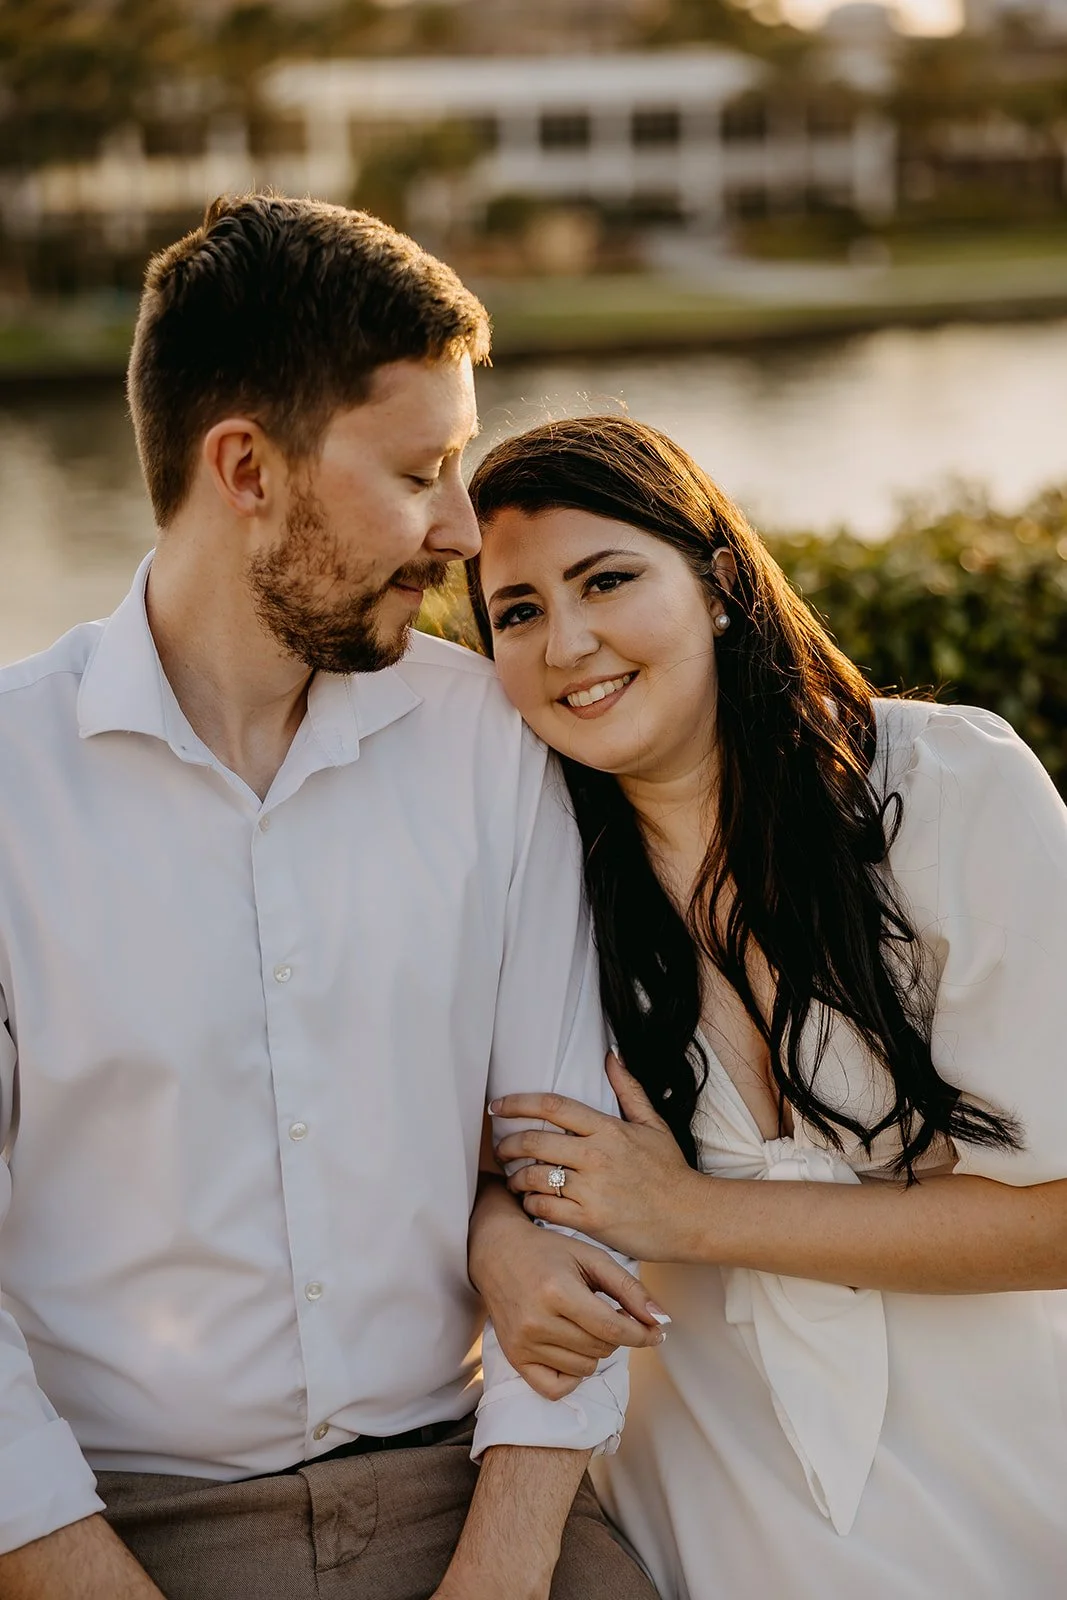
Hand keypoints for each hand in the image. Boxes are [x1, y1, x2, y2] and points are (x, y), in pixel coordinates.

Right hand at [470, 1176, 668, 1398]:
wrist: (497, 1253)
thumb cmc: (548, 1252)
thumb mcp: (592, 1257)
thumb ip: (629, 1288)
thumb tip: (661, 1320)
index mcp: (558, 1291)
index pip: (613, 1328)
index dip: (643, 1334)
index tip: (657, 1332)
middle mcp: (537, 1322)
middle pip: (601, 1348)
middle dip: (616, 1334)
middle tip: (608, 1312)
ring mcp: (523, 1344)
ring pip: (585, 1368)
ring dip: (595, 1349)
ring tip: (585, 1323)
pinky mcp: (515, 1358)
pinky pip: (557, 1388)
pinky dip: (573, 1374)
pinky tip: (572, 1349)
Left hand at [492, 1054, 699, 1260]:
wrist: (691, 1217)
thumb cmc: (670, 1171)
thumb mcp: (653, 1124)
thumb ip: (628, 1090)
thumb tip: (612, 1056)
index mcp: (607, 1129)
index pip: (552, 1106)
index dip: (518, 1102)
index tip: (497, 1106)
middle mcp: (596, 1155)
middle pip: (533, 1141)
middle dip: (506, 1144)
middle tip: (499, 1150)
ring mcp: (592, 1188)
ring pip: (533, 1177)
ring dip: (515, 1178)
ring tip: (514, 1179)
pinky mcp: (590, 1220)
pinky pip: (544, 1208)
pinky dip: (530, 1205)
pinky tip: (531, 1203)